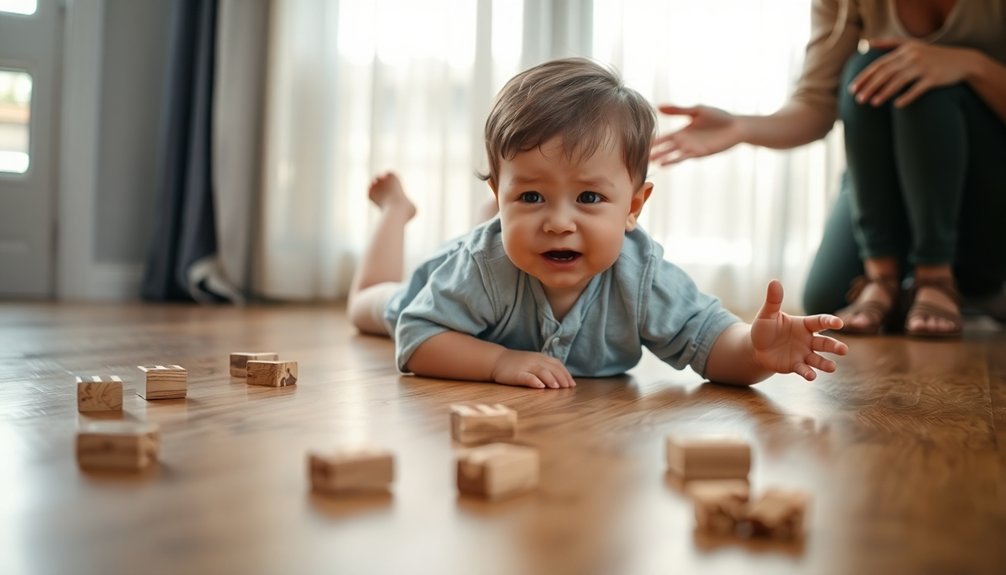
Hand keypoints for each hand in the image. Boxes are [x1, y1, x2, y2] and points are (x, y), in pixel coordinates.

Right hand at [490, 350, 575, 388]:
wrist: (497, 360)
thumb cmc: (517, 364)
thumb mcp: (533, 361)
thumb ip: (546, 367)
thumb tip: (561, 379)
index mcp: (541, 357)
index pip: (557, 364)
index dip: (566, 374)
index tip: (572, 384)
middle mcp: (535, 360)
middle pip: (552, 368)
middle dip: (562, 378)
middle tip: (568, 388)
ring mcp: (526, 366)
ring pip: (542, 371)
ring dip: (551, 379)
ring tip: (557, 387)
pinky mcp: (517, 374)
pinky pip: (527, 377)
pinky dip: (535, 381)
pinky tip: (541, 387)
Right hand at [650, 105, 741, 165]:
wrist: (736, 126)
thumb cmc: (718, 117)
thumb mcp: (696, 110)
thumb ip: (678, 110)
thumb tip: (658, 107)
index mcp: (683, 131)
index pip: (664, 137)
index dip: (654, 140)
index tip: (641, 143)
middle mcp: (685, 142)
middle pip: (666, 148)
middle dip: (654, 151)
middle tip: (640, 155)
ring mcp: (692, 148)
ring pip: (673, 154)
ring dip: (662, 158)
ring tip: (650, 161)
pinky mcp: (699, 153)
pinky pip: (684, 158)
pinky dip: (673, 160)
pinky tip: (664, 164)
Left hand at [750, 280, 847, 380]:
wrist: (756, 348)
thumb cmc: (764, 328)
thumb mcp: (767, 314)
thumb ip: (773, 301)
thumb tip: (774, 281)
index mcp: (804, 325)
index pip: (820, 322)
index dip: (830, 322)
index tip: (839, 323)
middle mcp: (807, 340)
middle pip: (824, 343)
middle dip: (835, 346)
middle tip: (844, 350)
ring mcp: (803, 354)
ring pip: (818, 359)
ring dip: (826, 364)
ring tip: (832, 368)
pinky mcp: (795, 366)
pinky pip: (804, 369)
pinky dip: (808, 373)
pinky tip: (811, 377)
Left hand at [850, 39, 971, 107]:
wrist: (962, 61)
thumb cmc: (932, 55)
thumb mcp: (912, 45)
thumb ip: (890, 44)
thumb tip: (868, 42)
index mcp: (904, 50)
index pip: (879, 65)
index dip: (864, 77)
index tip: (852, 89)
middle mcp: (912, 57)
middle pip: (885, 73)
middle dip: (870, 86)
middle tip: (858, 99)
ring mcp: (923, 67)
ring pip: (898, 81)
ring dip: (884, 93)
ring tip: (872, 103)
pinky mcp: (934, 78)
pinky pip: (917, 89)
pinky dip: (906, 97)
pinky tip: (896, 105)